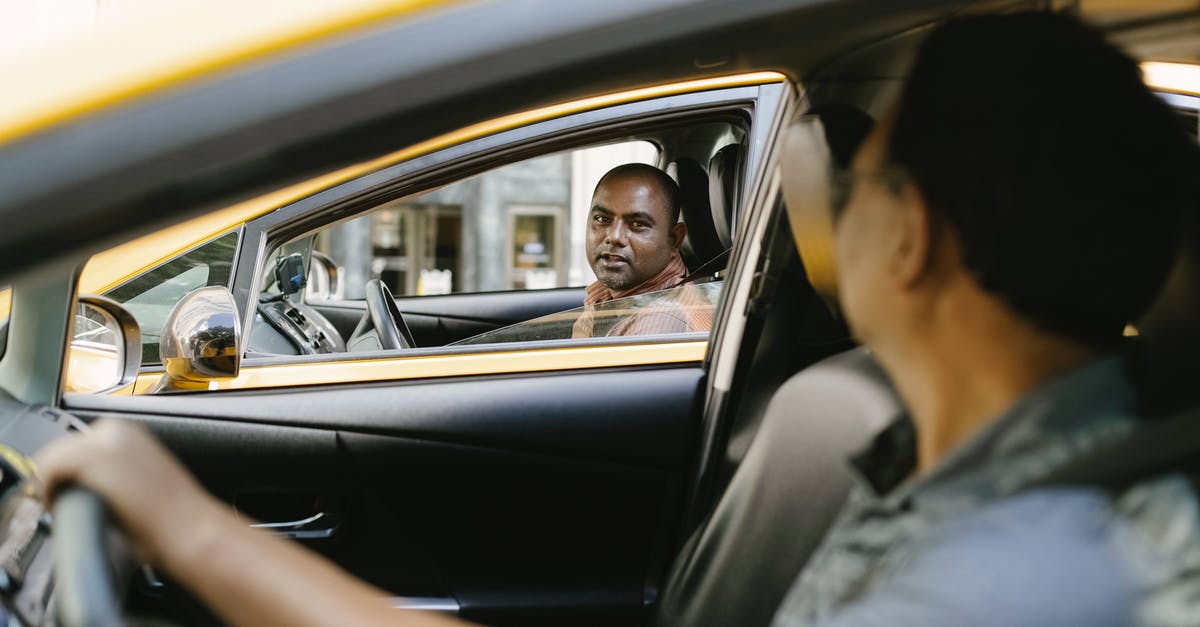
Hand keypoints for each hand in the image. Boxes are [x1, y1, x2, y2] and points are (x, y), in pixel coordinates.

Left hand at [35, 419, 224, 566]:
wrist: (188, 527)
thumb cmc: (172, 514)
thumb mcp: (141, 480)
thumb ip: (115, 472)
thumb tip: (86, 484)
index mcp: (129, 431)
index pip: (79, 443)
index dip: (67, 469)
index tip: (64, 490)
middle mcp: (116, 429)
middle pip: (62, 447)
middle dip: (56, 475)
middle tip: (59, 502)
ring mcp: (103, 441)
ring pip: (52, 456)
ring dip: (50, 482)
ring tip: (58, 505)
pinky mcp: (91, 459)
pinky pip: (48, 468)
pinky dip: (45, 488)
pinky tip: (54, 505)